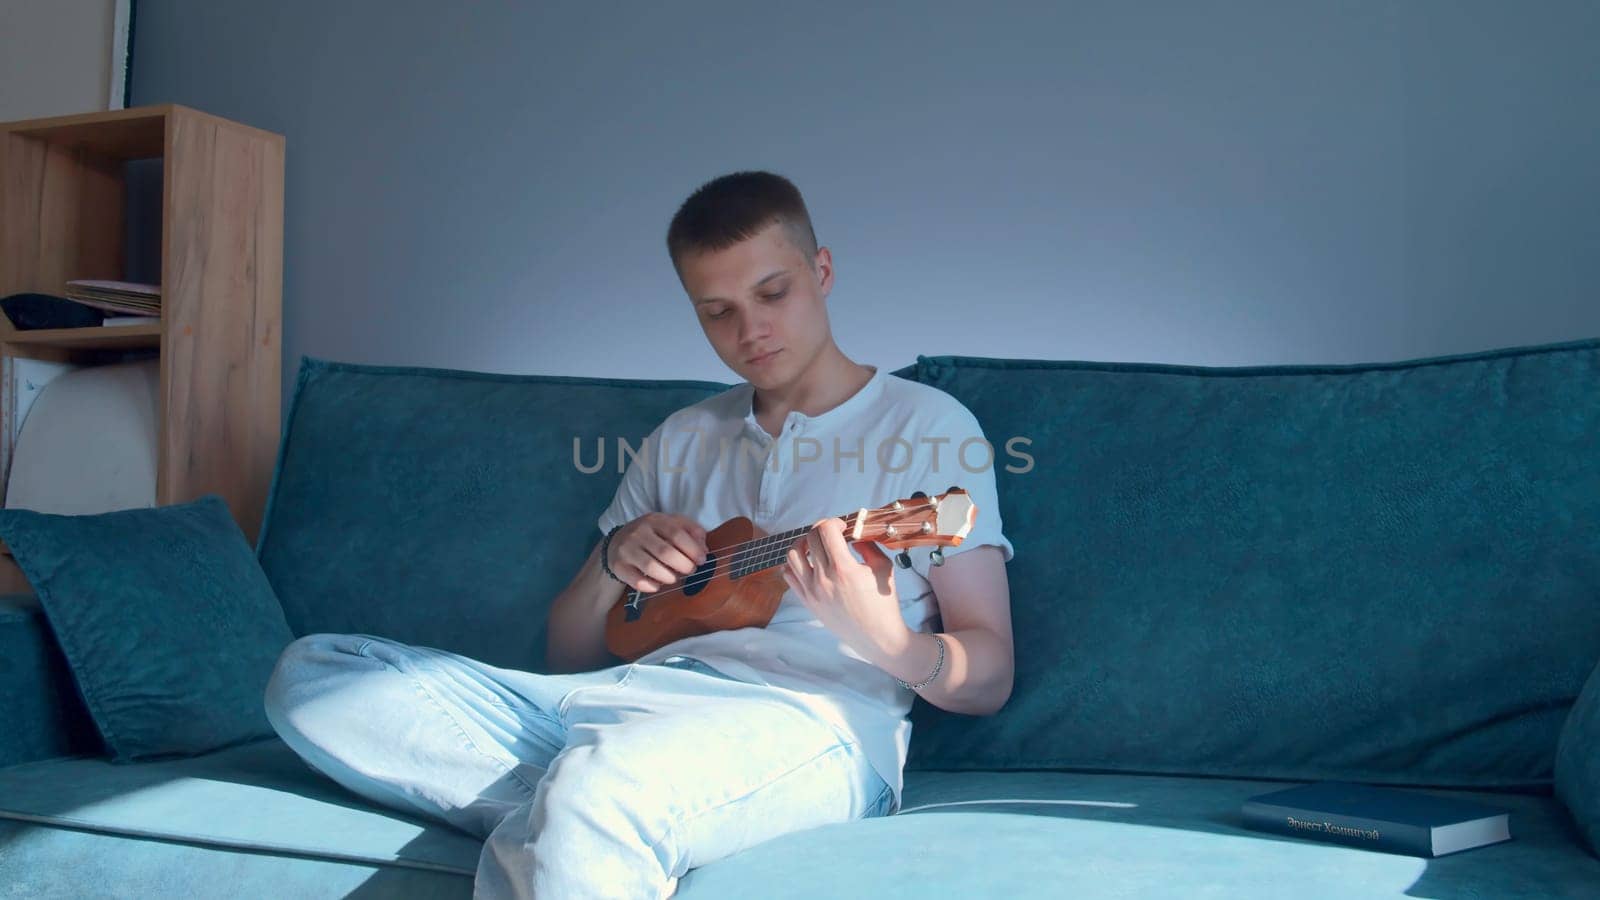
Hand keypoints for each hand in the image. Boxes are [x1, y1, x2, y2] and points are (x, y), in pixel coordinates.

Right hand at [608, 513, 707, 591]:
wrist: (617, 542)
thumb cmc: (651, 535)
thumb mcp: (670, 525)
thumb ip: (690, 531)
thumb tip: (703, 548)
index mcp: (654, 520)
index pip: (676, 533)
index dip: (692, 549)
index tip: (702, 560)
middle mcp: (638, 532)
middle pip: (665, 552)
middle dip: (683, 565)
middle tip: (690, 570)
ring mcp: (626, 549)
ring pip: (651, 567)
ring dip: (669, 577)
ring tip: (674, 578)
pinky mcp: (618, 566)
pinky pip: (638, 581)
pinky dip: (651, 586)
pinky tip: (657, 584)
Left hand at [782, 517, 909, 659]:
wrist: (877, 637)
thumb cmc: (883, 603)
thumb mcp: (883, 568)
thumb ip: (868, 545)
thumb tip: (855, 534)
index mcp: (844, 569)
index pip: (826, 530)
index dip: (834, 522)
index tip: (842, 526)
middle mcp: (823, 579)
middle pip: (809, 538)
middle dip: (821, 529)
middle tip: (832, 533)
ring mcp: (811, 591)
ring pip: (792, 555)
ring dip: (803, 544)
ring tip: (815, 546)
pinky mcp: (807, 601)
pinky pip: (789, 576)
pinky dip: (795, 564)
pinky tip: (808, 563)